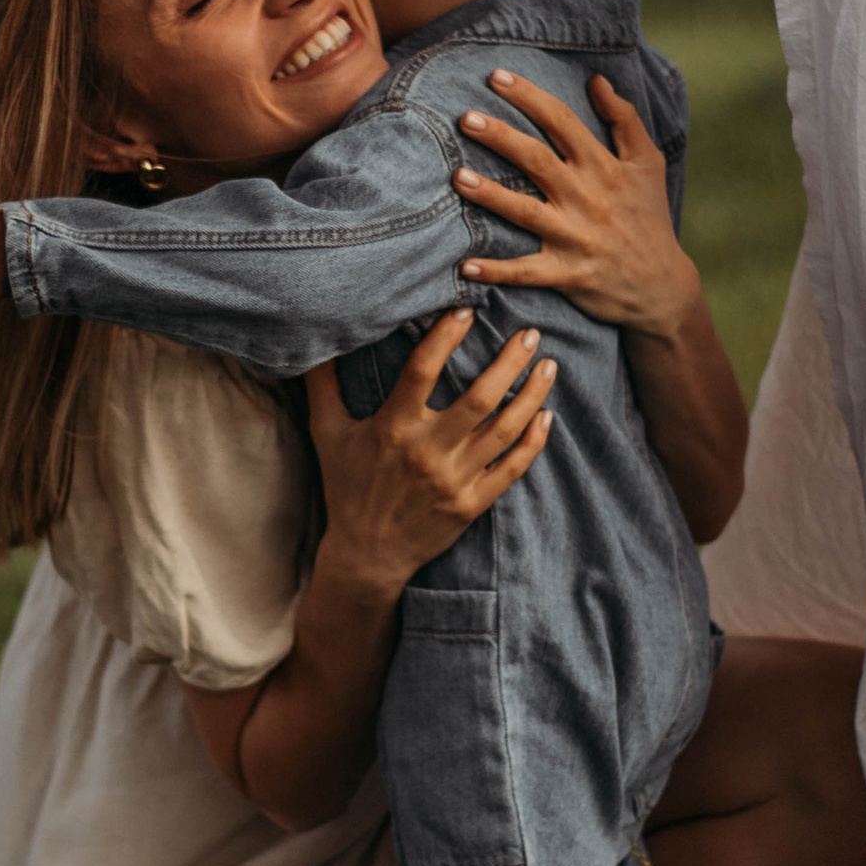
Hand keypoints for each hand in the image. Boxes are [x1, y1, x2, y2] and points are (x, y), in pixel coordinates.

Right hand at [305, 307, 554, 602]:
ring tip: (549, 366)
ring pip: (505, 430)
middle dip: (510, 362)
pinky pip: (512, 468)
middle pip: (480, 398)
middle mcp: (426, 452)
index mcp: (392, 428)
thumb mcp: (326, 433)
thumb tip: (316, 337)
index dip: (445, 337)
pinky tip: (546, 415)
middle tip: (531, 334)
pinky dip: (533, 441)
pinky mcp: (472, 504)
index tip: (467, 310)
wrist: (366, 555)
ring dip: (531, 395)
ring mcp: (453, 480)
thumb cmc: (346, 486)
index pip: (422, 371)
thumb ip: (323, 384)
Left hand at [452, 71, 698, 338]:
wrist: (662, 286)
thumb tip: (598, 80)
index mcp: (604, 167)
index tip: (496, 77)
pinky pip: (526, 272)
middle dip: (501, 137)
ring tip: (457, 178)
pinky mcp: (567, 274)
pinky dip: (497, 271)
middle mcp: (587, 198)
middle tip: (465, 118)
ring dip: (491, 195)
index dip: (530, 97)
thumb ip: (626, 119)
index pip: (562, 122)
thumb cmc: (649, 218)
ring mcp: (575, 238)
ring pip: (526, 212)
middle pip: (538, 160)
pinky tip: (465, 266)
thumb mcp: (648, 164)